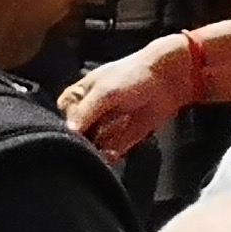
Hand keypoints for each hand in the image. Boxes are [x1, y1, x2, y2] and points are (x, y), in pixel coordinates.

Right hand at [62, 40, 204, 158]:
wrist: (168, 79)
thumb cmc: (134, 75)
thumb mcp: (105, 91)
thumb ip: (85, 112)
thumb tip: (68, 132)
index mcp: (77, 97)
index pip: (62, 118)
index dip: (67, 128)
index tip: (74, 135)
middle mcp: (87, 114)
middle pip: (75, 137)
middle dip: (82, 143)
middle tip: (90, 145)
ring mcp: (103, 128)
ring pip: (91, 148)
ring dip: (96, 152)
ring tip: (104, 147)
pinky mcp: (118, 141)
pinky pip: (107, 155)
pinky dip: (109, 157)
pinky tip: (114, 152)